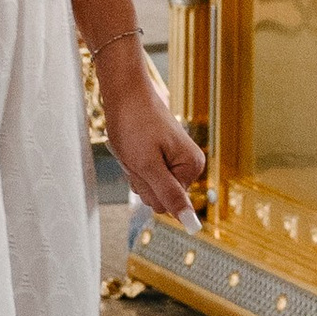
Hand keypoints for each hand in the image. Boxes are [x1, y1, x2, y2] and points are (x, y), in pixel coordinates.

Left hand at [99, 50, 205, 226]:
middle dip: (141, 180)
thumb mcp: (148, 166)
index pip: (167, 204)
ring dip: (135, 171)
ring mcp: (175, 158)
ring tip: (133, 147)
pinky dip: (133, 163)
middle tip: (135, 154)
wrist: (123, 90)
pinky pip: (146, 172)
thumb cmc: (133, 124)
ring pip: (150, 185)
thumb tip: (193, 226)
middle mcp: (189, 164)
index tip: (143, 163)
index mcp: (192, 167)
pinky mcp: (163, 153)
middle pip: (159, 196)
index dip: (148, 188)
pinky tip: (132, 145)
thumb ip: (170, 196)